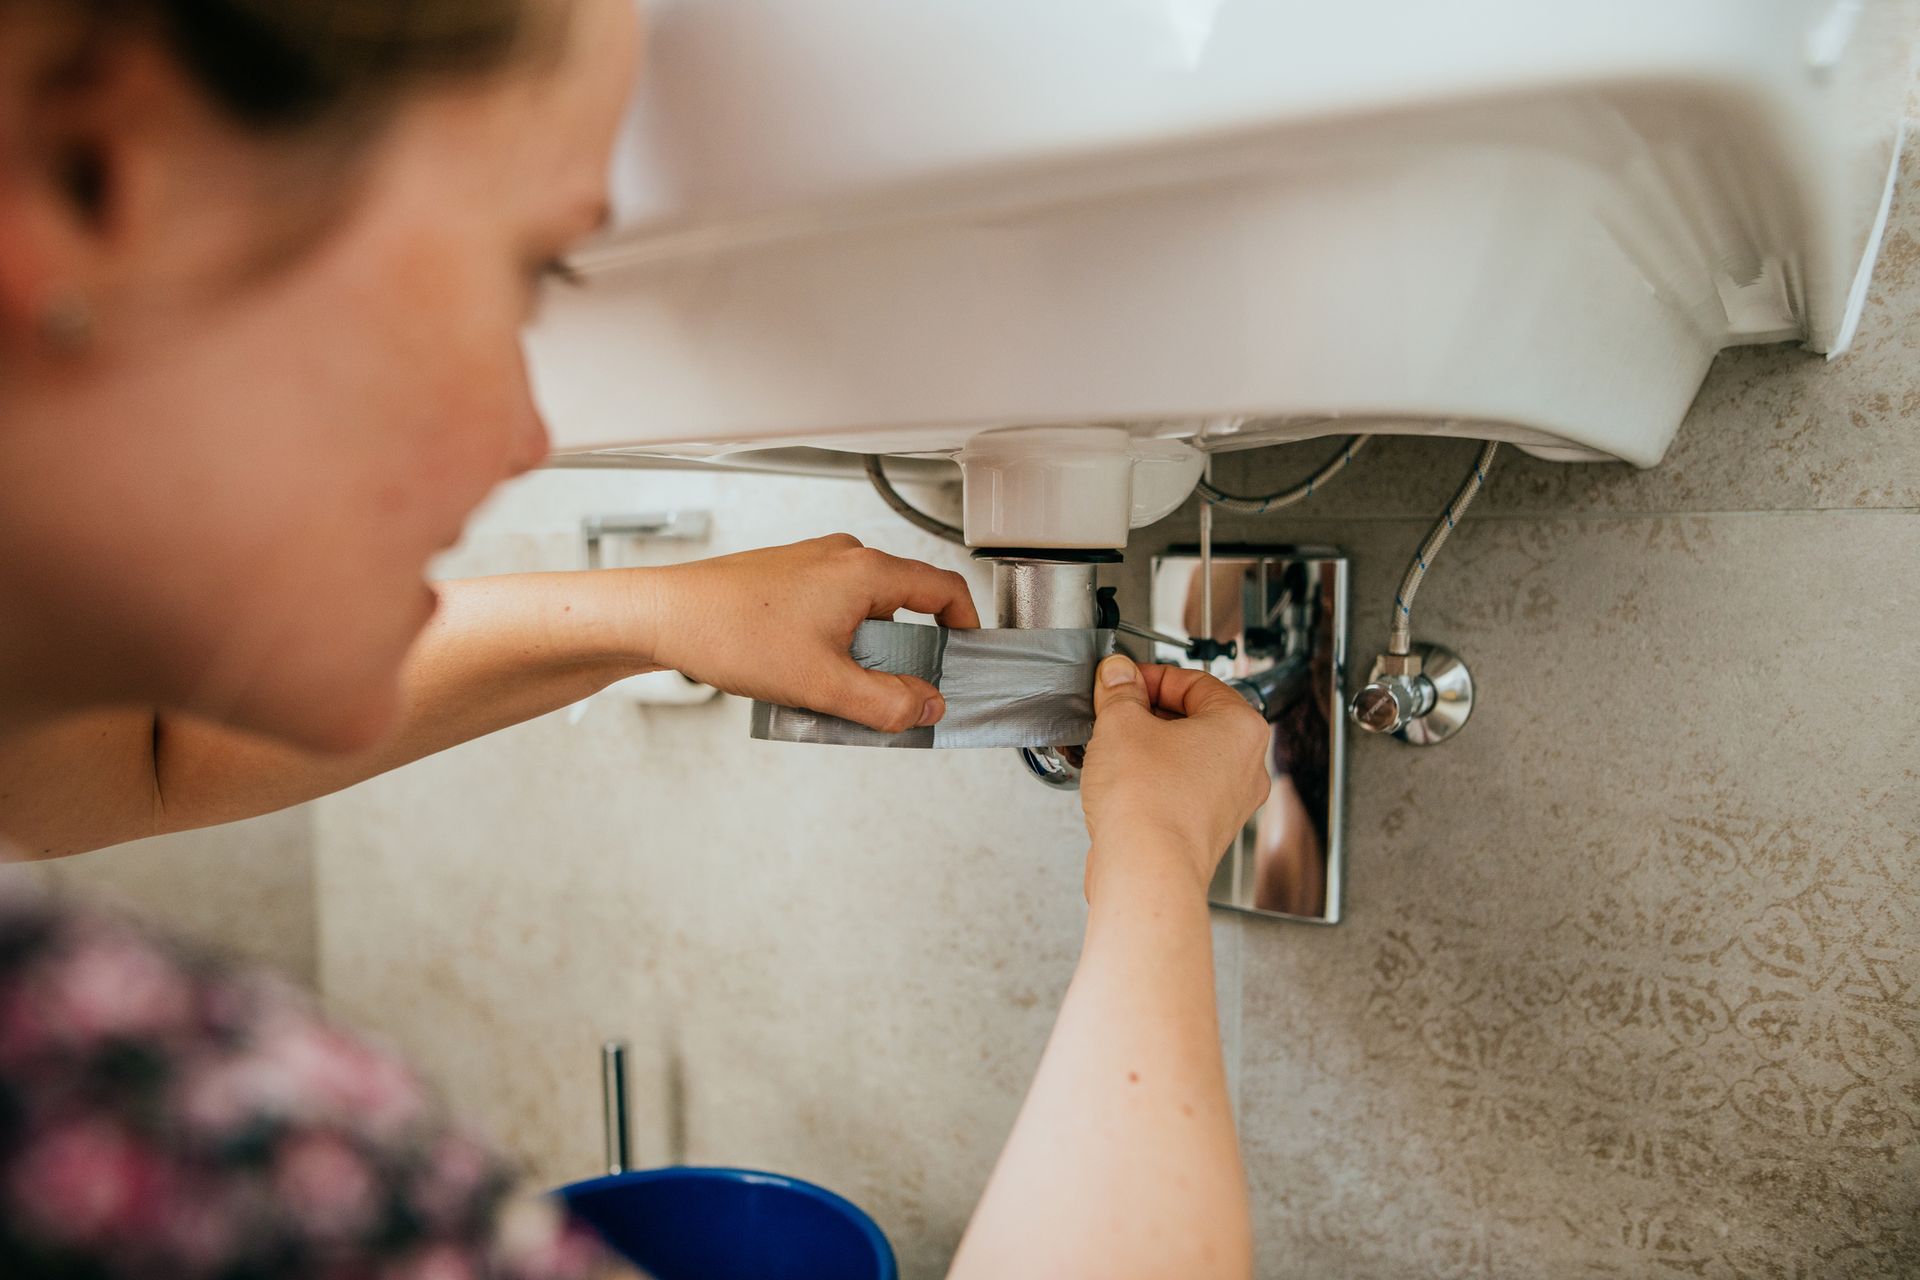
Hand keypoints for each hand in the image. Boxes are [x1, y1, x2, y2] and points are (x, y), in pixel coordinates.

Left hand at [638, 534, 978, 731]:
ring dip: (868, 654)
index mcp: (865, 571)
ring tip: (840, 691)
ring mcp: (815, 564)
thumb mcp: (822, 685)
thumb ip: (886, 703)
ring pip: (868, 611)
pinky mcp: (790, 578)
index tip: (968, 660)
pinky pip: (836, 611)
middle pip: (908, 603)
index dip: (967, 627)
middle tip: (896, 694)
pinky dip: (839, 645)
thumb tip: (927, 707)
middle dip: (910, 654)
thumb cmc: (731, 633)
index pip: (944, 589)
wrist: (663, 615)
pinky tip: (809, 678)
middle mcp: (844, 557)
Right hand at [1079, 654, 1270, 898]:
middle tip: (1114, 712)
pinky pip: (1178, 791)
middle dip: (1148, 713)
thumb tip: (1118, 675)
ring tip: (1112, 749)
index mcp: (1242, 728)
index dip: (1151, 676)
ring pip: (1185, 757)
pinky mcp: (1205, 830)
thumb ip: (1120, 691)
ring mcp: (1228, 803)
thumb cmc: (1148, 804)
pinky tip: (1121, 784)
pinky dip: (1152, 782)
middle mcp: (1246, 767)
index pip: (1196, 682)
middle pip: (1193, 720)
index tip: (1123, 681)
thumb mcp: (1121, 724)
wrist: (1145, 871)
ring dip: (1148, 748)